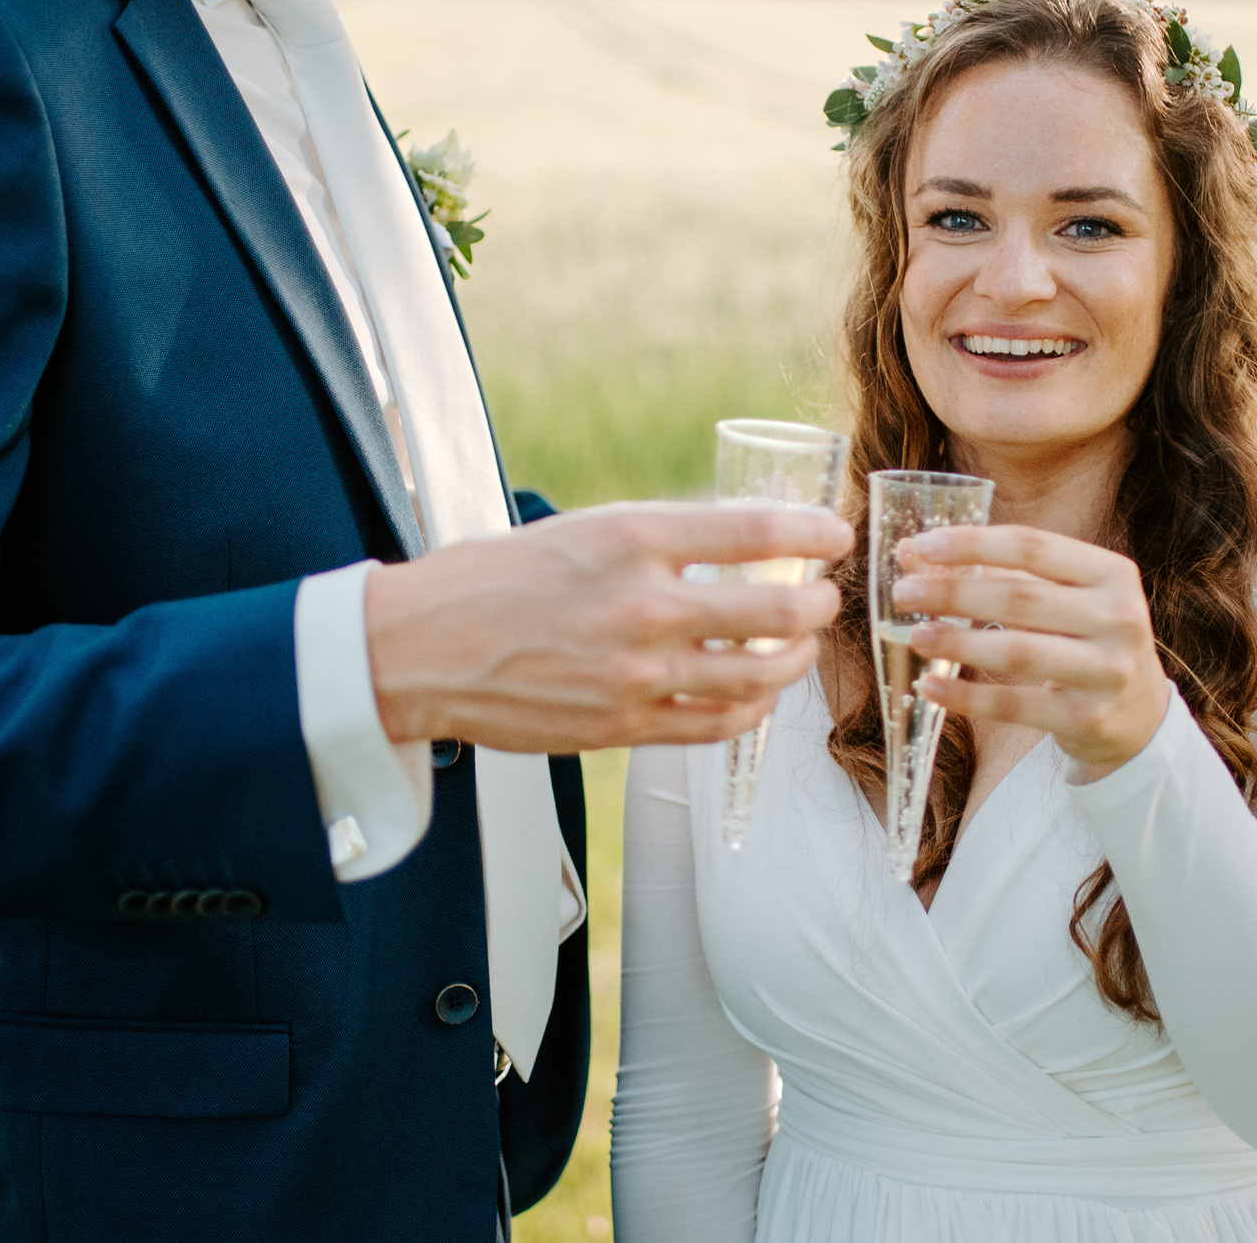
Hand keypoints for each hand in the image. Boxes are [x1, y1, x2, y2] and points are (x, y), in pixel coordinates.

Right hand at [365, 503, 850, 753]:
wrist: (422, 648)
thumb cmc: (496, 579)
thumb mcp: (582, 531)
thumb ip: (658, 540)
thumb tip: (735, 546)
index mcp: (632, 537)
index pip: (756, 531)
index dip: (813, 533)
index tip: (834, 534)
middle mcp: (643, 603)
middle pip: (776, 609)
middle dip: (817, 604)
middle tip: (823, 597)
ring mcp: (637, 672)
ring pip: (759, 675)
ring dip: (796, 659)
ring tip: (800, 647)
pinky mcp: (623, 725)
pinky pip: (717, 723)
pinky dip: (753, 709)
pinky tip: (758, 696)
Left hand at [891, 525, 1171, 781]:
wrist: (1140, 716)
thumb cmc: (1086, 640)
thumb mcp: (1065, 597)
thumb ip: (1000, 573)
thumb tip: (913, 551)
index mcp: (1112, 573)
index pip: (1032, 546)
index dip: (972, 544)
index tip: (922, 545)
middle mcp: (1119, 618)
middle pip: (1019, 598)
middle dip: (953, 593)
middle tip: (904, 593)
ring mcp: (1107, 671)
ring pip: (1017, 652)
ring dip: (957, 642)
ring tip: (914, 636)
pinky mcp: (1088, 719)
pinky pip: (1014, 706)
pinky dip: (966, 696)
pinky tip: (930, 685)